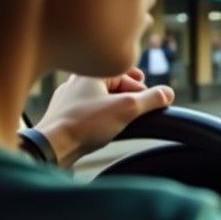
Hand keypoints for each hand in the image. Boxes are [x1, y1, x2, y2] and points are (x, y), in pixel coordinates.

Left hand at [34, 68, 174, 168]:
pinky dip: (99, 116)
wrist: (52, 146)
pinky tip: (101, 129)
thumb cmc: (85, 124)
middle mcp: (77, 81)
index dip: (142, 88)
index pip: (126, 73)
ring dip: (114, 107)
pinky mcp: (63, 114)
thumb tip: (168, 93)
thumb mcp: (127, 109)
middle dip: (129, 96)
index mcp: (92, 73)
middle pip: (114, 84)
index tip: (150, 102)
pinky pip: (88, 110)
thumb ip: (151, 99)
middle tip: (138, 109)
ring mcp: (68, 98)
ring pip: (100, 98)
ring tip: (121, 121)